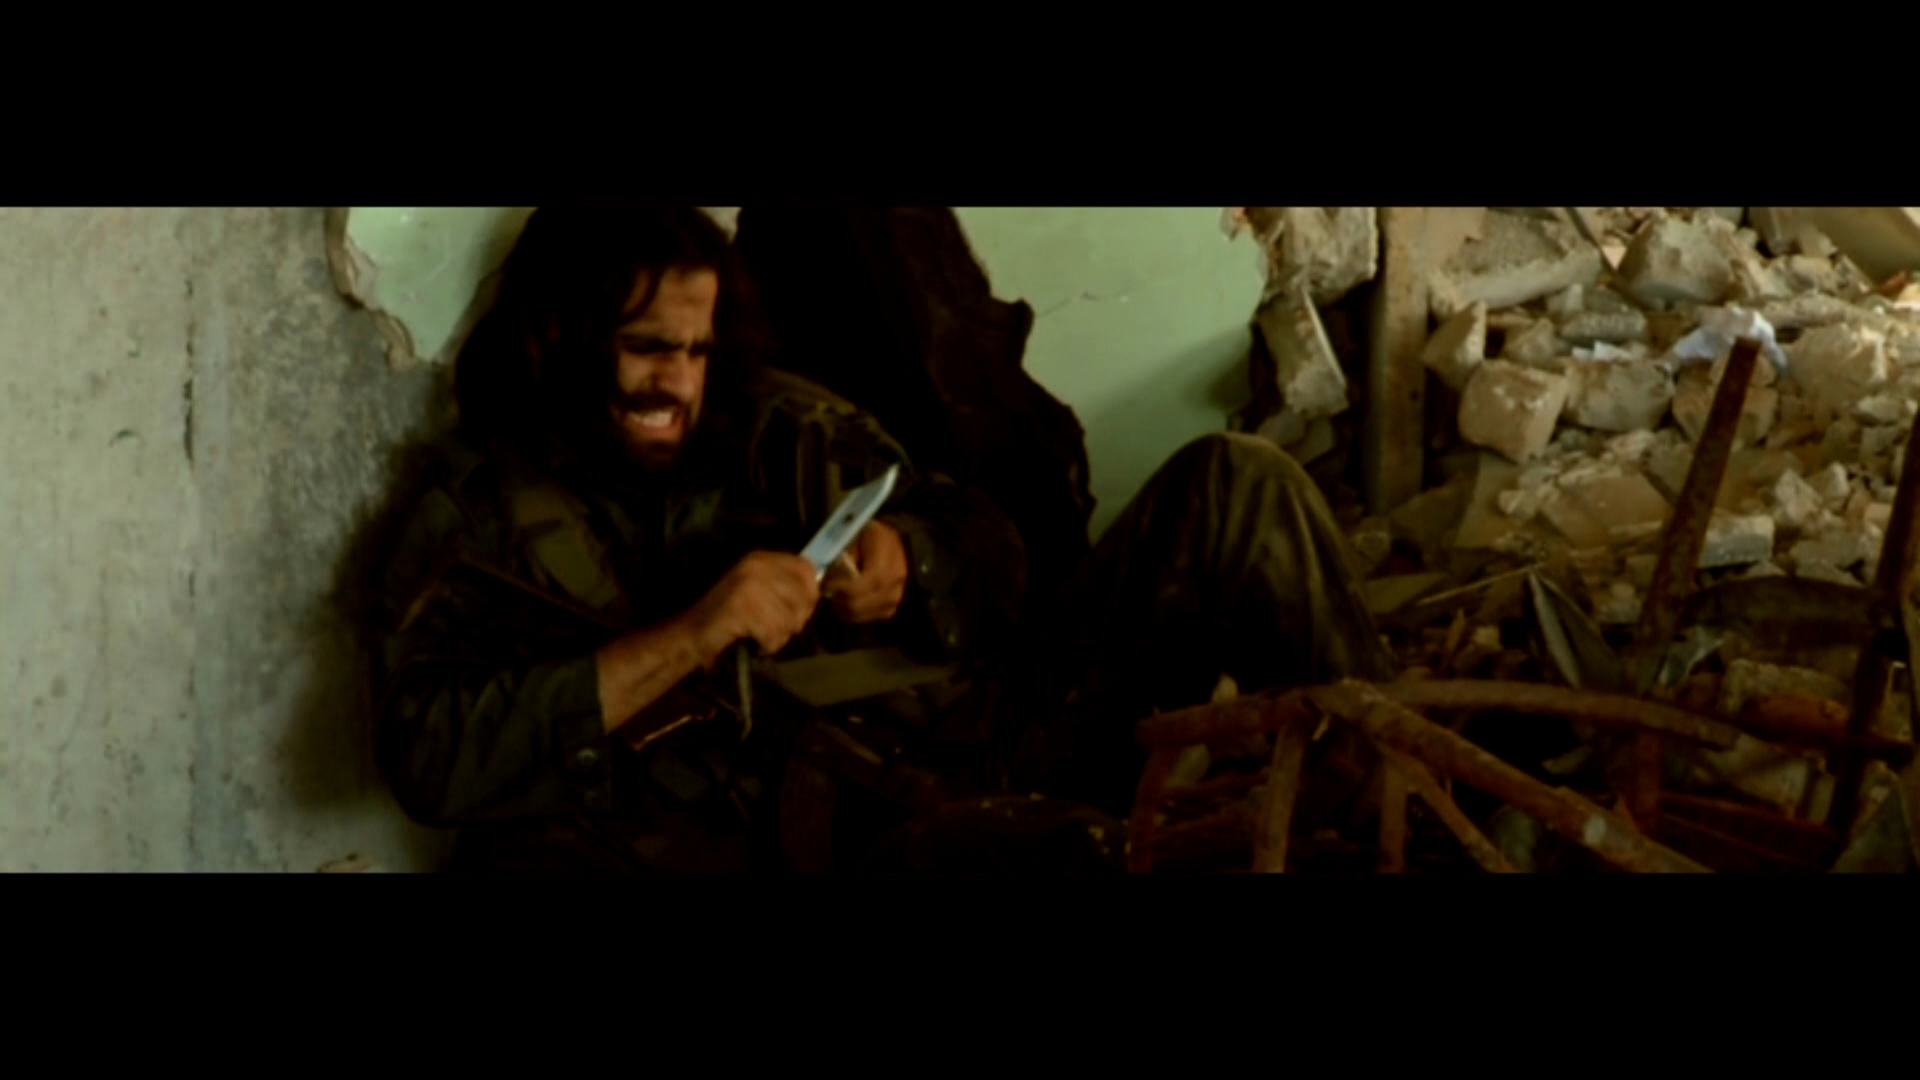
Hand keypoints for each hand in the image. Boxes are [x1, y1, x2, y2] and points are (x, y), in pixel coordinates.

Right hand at [681, 551, 820, 664]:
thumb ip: (786, 586)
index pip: (805, 568)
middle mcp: (757, 567)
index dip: (810, 592)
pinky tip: (756, 641)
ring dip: (780, 635)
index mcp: (762, 559)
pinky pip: (774, 633)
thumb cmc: (730, 614)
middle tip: (776, 627)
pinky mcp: (743, 608)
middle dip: (796, 619)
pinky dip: (768, 644)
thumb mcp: (758, 589)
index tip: (801, 608)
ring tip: (762, 634)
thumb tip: (815, 592)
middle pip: (804, 597)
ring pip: (791, 619)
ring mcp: (749, 586)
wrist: (694, 631)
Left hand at [824, 521, 909, 624]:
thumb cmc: (872, 538)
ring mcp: (895, 598)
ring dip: (845, 610)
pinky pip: (870, 618)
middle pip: (860, 605)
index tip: (826, 585)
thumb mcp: (855, 539)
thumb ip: (843, 559)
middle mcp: (894, 584)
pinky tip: (847, 603)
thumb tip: (829, 578)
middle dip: (839, 602)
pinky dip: (855, 614)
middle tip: (827, 594)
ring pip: (863, 615)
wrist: (897, 543)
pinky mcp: (892, 607)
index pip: (861, 586)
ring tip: (835, 598)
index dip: (841, 589)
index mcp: (885, 564)